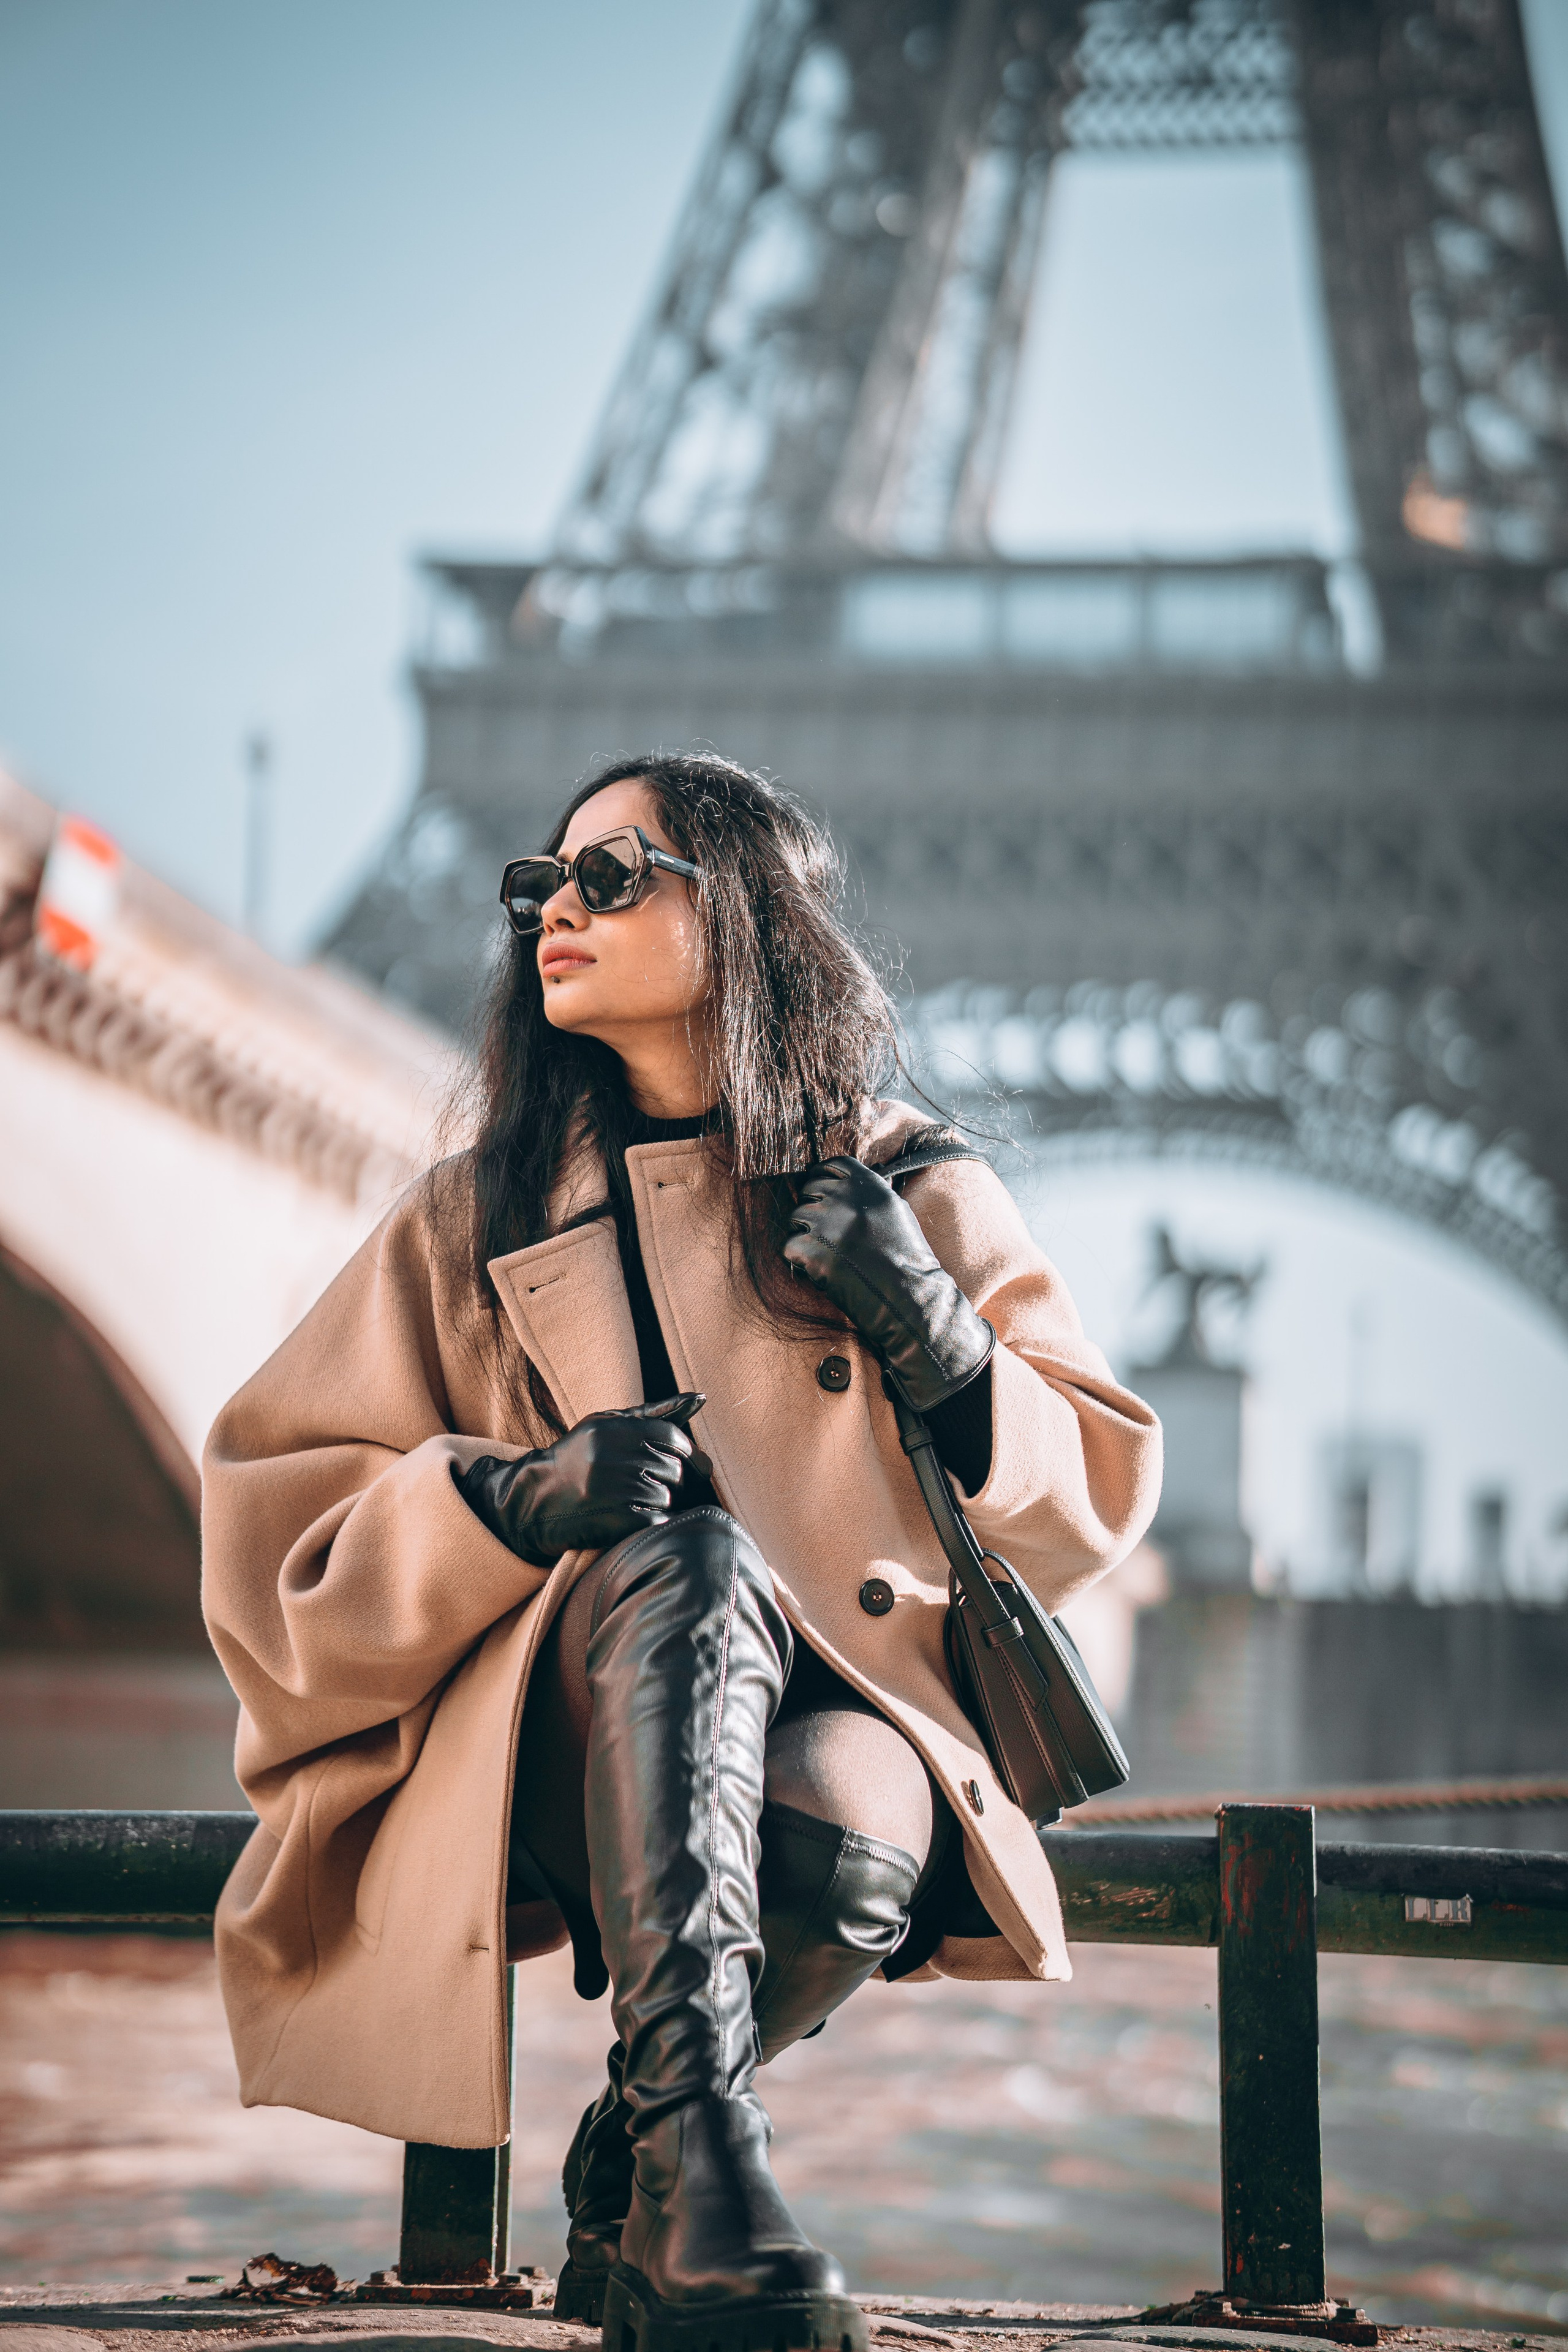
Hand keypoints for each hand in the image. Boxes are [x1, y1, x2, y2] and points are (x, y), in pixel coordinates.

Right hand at [457, 1394, 706, 1565]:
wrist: (533, 1502)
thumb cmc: (578, 1459)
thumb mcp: (607, 1426)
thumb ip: (654, 1413)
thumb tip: (700, 1398)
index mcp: (613, 1429)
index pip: (672, 1438)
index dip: (686, 1453)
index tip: (686, 1464)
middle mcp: (612, 1455)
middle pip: (674, 1470)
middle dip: (673, 1481)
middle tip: (656, 1486)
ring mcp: (613, 1488)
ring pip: (667, 1497)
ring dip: (661, 1503)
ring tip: (638, 1503)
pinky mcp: (614, 1519)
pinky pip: (657, 1520)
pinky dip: (655, 1522)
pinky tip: (637, 1519)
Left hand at [783, 1156, 992, 1414]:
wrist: (911, 1299)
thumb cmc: (910, 1262)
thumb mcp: (898, 1213)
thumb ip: (871, 1195)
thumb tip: (847, 1186)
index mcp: (870, 1185)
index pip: (832, 1165)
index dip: (823, 1178)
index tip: (823, 1194)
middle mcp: (846, 1198)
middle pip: (808, 1189)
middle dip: (813, 1209)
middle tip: (827, 1235)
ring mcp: (827, 1222)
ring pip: (795, 1216)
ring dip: (805, 1235)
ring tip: (828, 1255)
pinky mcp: (813, 1250)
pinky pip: (789, 1246)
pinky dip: (800, 1261)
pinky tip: (820, 1271)